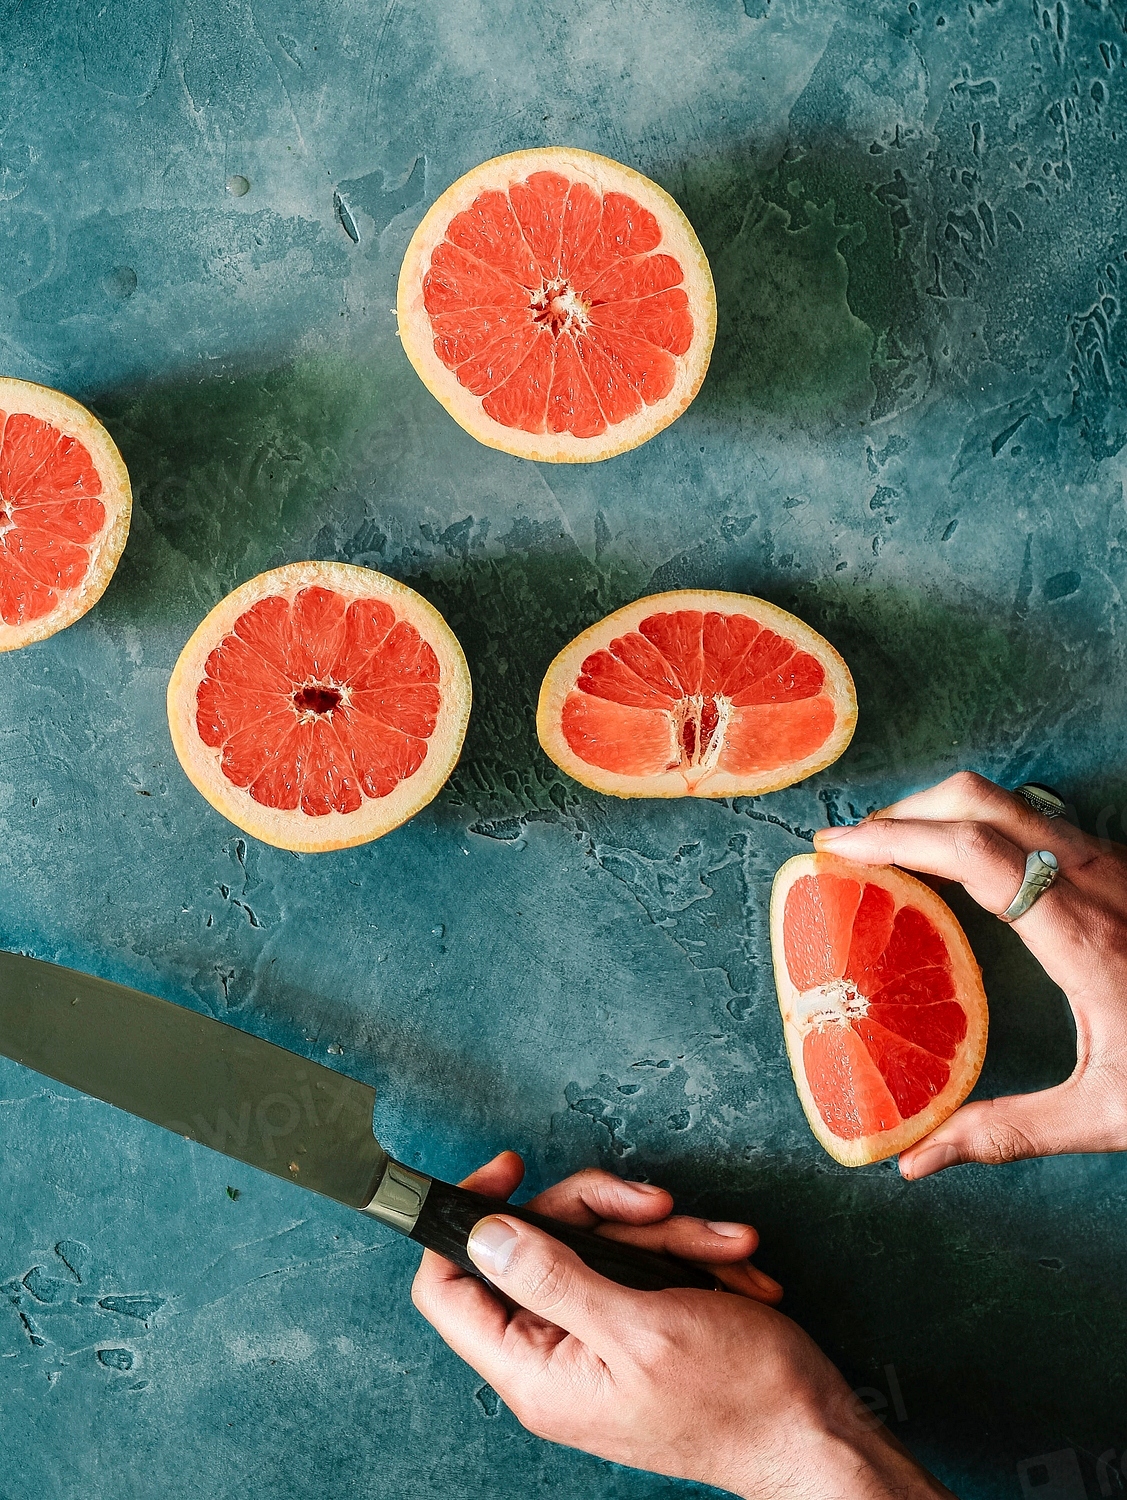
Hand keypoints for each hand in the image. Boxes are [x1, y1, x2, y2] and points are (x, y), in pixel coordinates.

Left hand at [412, 1153, 950, 1498]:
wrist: (815, 1429)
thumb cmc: (737, 1398)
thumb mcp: (639, 1327)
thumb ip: (551, 1279)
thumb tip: (483, 1234)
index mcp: (535, 1369)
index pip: (447, 1288)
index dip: (465, 1220)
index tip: (510, 1170)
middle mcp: (557, 1354)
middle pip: (536, 1244)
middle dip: (604, 1213)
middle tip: (654, 1207)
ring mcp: (599, 1338)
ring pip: (599, 1244)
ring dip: (666, 1236)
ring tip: (719, 1250)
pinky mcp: (639, 1324)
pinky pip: (642, 1263)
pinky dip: (689, 1256)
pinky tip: (730, 1268)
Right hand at [814, 771, 1126, 1177]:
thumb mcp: (1106, 1112)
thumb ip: (1007, 1132)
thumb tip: (916, 1161)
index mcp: (1080, 933)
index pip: (971, 850)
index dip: (894, 837)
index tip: (837, 848)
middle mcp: (1095, 879)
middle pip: (979, 800)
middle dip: (904, 809)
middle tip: (852, 845)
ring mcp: (1112, 865)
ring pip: (1009, 800)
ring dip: (941, 810)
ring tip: (892, 848)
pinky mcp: (1121, 868)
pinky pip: (1035, 820)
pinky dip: (979, 823)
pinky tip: (961, 866)